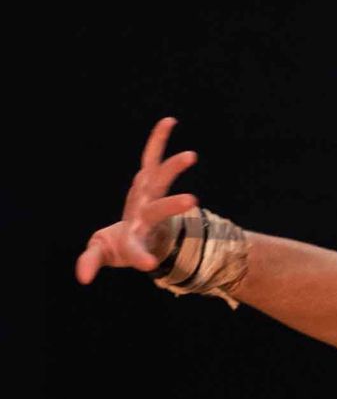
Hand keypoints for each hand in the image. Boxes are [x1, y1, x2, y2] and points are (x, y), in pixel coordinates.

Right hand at [75, 115, 199, 282]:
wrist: (141, 237)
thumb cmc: (119, 246)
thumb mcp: (102, 253)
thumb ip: (91, 262)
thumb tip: (82, 278)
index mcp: (133, 237)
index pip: (135, 249)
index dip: (140, 256)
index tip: (147, 264)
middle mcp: (146, 218)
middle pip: (159, 210)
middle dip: (172, 206)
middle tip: (191, 201)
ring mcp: (150, 198)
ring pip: (161, 182)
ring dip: (173, 167)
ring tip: (192, 155)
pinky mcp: (149, 182)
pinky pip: (152, 157)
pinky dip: (158, 140)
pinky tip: (169, 121)